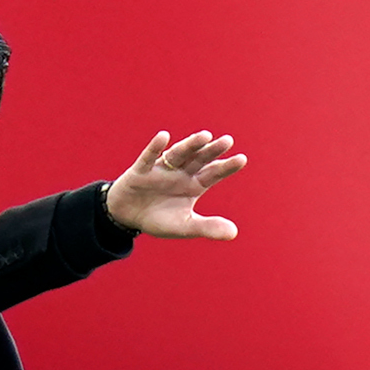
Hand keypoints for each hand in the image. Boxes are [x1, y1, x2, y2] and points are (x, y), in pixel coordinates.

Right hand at [106, 130, 245, 239]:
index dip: (226, 167)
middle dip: (212, 150)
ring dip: (190, 145)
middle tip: (227, 141)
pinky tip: (163, 137)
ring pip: (178, 154)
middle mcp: (180, 173)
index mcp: (194, 185)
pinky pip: (148, 157)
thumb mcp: (184, 226)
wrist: (127, 216)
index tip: (242, 159)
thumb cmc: (158, 219)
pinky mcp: (141, 170)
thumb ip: (207, 227)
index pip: (213, 174)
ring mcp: (161, 170)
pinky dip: (155, 148)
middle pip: (199, 159)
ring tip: (204, 136)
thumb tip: (234, 233)